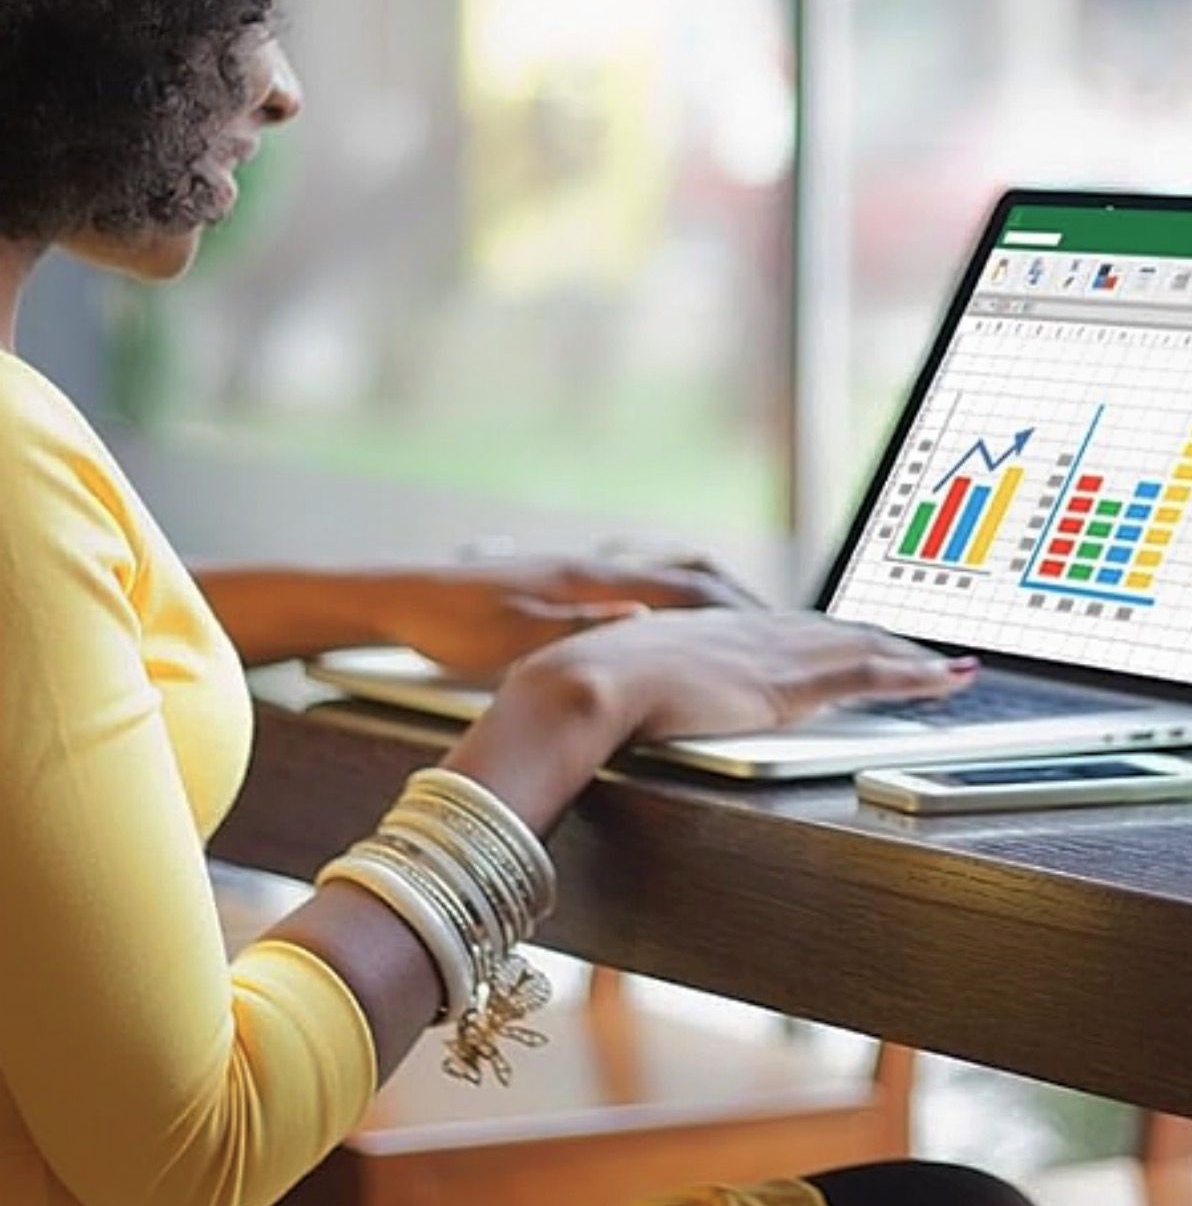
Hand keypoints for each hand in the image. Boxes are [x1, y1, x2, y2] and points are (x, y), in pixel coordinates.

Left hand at [380, 556, 761, 676]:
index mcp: (593, 581)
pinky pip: (639, 584)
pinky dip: (672, 600)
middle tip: (780, 625)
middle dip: (739, 599)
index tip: (781, 628)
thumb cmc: (450, 622)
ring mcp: (580, 571)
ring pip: (664, 573)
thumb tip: (650, 625)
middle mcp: (595, 567)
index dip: (740, 610)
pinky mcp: (562, 581)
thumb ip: (586, 630)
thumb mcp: (517, 637)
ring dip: (707, 595)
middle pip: (688, 574)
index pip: (688, 589)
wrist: (395, 594)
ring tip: (737, 619)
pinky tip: (668, 620)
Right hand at [544, 609, 976, 741]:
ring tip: (952, 668)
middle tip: (928, 652)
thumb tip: (621, 698)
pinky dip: (916, 675)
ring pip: (866, 647)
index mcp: (717, 629)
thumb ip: (637, 689)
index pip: (792, 630)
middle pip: (838, 632)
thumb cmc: (582, 691)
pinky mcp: (788, 683)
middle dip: (887, 640)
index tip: (857, 640)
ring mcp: (775, 654)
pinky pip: (871, 674)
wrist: (582, 684)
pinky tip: (949, 679)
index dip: (831, 635)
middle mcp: (755, 631)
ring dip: (914, 658)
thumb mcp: (618, 685)